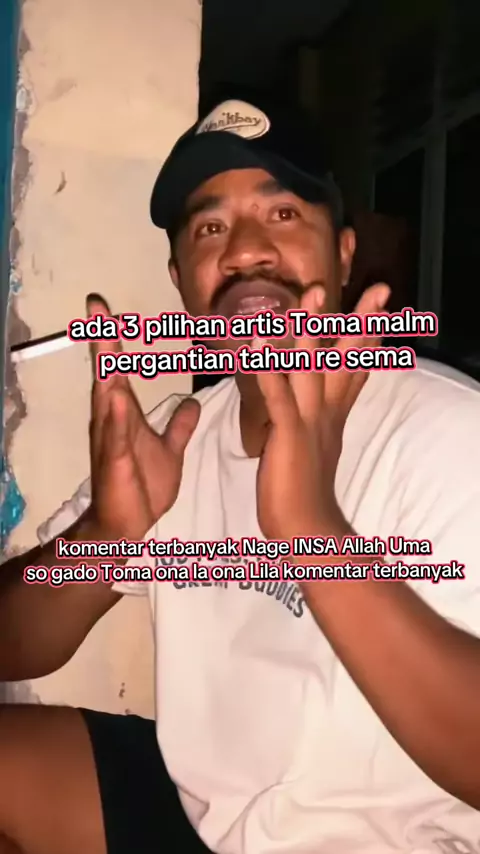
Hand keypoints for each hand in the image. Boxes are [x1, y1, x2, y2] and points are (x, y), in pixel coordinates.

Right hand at [86, 294, 199, 540]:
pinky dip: (116, 414)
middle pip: (107, 373)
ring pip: (107, 397)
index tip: (107, 310)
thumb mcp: (170, 451)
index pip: (119, 370)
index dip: (113, 341)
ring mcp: (110, 439)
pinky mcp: (114, 461)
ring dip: (106, 366)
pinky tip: (116, 394)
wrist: (130, 526)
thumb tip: (194, 401)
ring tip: (104, 335)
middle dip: (102, 340)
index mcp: (125, 415)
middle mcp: (112, 420)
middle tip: (96, 306)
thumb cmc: (143, 488)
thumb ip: (179, 425)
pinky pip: (116, 434)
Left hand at [255, 283, 389, 540]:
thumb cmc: (303, 490)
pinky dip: (270, 369)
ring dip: (312, 331)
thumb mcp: (314, 446)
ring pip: (312, 369)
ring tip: (313, 295)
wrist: (305, 527)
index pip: (355, 367)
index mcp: (332, 415)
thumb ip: (317, 420)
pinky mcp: (287, 435)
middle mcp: (326, 413)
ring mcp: (308, 422)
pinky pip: (279, 396)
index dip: (370, 336)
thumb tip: (315, 405)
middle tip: (378, 289)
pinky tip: (260, 343)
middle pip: (347, 360)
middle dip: (361, 322)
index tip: (382, 308)